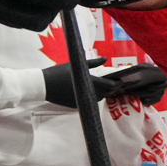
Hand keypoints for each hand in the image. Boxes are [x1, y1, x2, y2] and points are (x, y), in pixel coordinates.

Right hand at [42, 59, 166, 109]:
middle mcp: (89, 93)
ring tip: (107, 88)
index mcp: (90, 82)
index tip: (124, 81)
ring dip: (102, 94)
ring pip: (98, 99)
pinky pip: (89, 102)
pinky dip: (92, 97)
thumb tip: (105, 59)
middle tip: (119, 85)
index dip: (118, 85)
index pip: (111, 86)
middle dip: (112, 90)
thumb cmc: (59, 72)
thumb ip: (93, 63)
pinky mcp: (77, 106)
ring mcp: (83, 101)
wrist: (42, 85)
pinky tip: (93, 92)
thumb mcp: (77, 65)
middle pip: (107, 94)